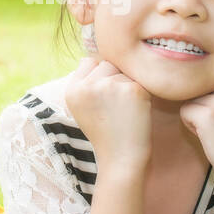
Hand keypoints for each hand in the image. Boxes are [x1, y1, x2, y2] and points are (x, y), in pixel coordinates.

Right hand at [64, 56, 152, 171]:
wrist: (121, 159)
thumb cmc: (106, 133)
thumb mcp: (83, 107)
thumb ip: (86, 82)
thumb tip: (98, 54)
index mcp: (72, 90)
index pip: (89, 62)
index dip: (99, 77)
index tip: (103, 99)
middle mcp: (87, 86)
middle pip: (108, 64)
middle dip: (114, 80)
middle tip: (114, 108)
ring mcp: (109, 86)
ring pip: (124, 71)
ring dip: (127, 87)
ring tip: (123, 111)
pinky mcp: (131, 89)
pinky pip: (140, 81)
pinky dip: (141, 95)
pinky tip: (134, 113)